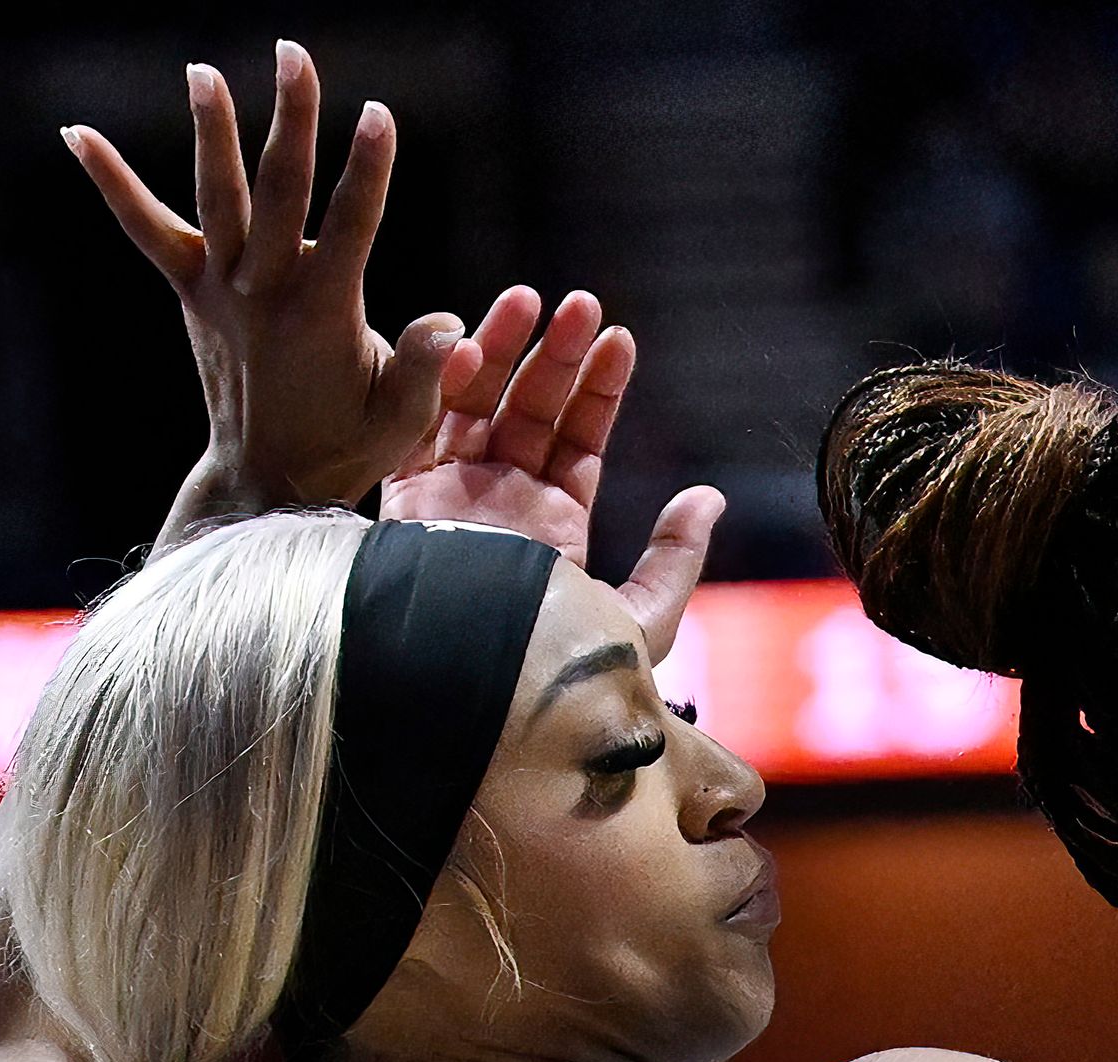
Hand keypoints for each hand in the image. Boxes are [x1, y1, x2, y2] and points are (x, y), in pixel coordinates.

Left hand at [68, 42, 457, 515]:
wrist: (265, 477)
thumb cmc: (346, 444)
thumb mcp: (402, 419)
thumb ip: (427, 369)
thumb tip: (451, 324)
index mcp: (324, 314)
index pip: (350, 224)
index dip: (367, 168)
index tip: (378, 115)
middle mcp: (266, 291)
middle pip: (280, 190)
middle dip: (292, 119)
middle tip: (295, 55)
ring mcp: (222, 288)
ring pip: (217, 197)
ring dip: (212, 131)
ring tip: (203, 70)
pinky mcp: (191, 291)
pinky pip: (146, 229)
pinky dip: (112, 182)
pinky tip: (75, 133)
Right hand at [382, 289, 728, 660]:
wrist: (479, 705)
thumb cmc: (559, 680)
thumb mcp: (636, 624)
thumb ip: (673, 560)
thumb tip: (712, 496)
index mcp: (555, 525)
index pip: (579, 439)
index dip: (599, 389)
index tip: (620, 339)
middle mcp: (502, 504)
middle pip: (529, 410)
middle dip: (555, 355)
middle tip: (580, 302)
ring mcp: (452, 498)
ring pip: (475, 406)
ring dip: (500, 350)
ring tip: (529, 300)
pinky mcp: (406, 506)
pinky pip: (416, 432)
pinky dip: (434, 388)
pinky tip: (462, 344)